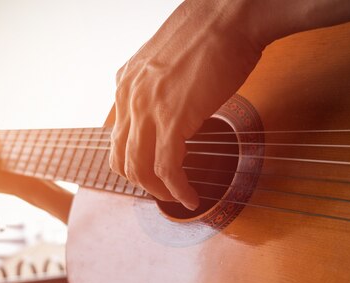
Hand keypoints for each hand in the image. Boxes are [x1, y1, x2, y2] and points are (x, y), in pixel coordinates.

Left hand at [109, 0, 264, 209]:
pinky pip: (167, 168)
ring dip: (158, 191)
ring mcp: (147, 107)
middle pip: (122, 158)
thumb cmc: (212, 33)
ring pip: (139, 168)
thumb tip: (173, 106)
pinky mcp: (172, 118)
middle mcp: (129, 96)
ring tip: (177, 197)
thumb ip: (159, 86)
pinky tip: (190, 197)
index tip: (152, 174)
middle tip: (164, 191)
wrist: (231, 14)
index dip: (134, 162)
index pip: (118, 136)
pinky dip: (177, 189)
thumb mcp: (169, 61)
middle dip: (142, 183)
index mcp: (126, 82)